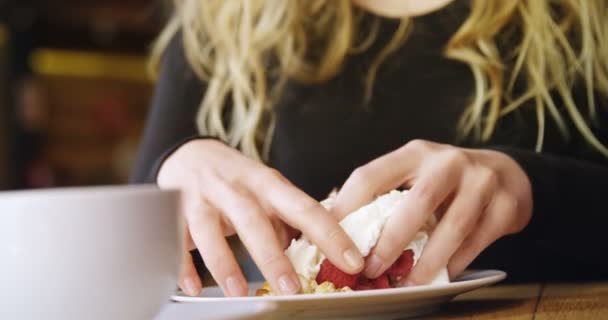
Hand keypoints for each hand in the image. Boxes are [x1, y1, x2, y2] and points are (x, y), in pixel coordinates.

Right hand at [157, 139, 363, 296]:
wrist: (191, 155)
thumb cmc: (238, 179)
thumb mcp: (268, 190)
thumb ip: (287, 219)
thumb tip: (314, 252)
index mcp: (268, 183)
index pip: (304, 207)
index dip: (330, 234)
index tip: (351, 260)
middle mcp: (236, 188)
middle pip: (254, 220)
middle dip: (273, 256)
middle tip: (292, 287)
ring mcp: (203, 198)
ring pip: (211, 230)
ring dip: (225, 263)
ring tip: (239, 292)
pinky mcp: (175, 212)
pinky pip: (176, 240)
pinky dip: (182, 265)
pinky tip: (194, 288)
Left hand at [331, 140, 531, 284]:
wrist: (507, 174)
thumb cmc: (446, 180)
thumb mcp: (415, 174)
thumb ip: (385, 195)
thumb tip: (342, 231)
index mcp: (414, 154)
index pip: (371, 175)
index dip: (348, 207)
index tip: (333, 239)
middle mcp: (447, 162)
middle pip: (416, 203)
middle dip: (391, 242)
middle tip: (371, 270)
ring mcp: (480, 181)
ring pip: (451, 228)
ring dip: (425, 262)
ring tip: (405, 284)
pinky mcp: (505, 205)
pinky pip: (475, 242)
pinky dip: (454, 264)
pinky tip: (438, 279)